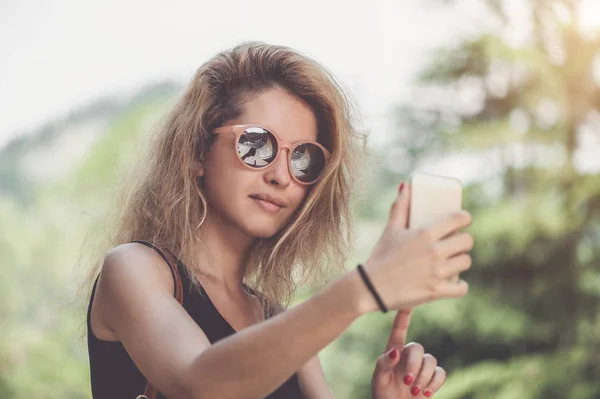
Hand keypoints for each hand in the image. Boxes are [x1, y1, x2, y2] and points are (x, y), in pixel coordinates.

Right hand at [359, 181, 473, 312]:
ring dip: (460, 261)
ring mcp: (436, 272)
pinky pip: (462, 288)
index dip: (465, 218)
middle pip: (467, 241)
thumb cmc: (380, 256)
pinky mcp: (436, 291)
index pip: (458, 219)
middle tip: (455, 244)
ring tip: (452, 262)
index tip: (464, 221)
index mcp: (424, 233)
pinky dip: (460, 286)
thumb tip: (405, 185)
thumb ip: (400, 206)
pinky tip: (454, 283)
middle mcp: (433, 251)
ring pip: (466, 262)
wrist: (370, 287)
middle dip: (463, 241)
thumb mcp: (390, 229)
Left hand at [371, 310, 445, 398]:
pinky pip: (441, 372)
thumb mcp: (378, 380)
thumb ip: (384, 364)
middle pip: (418, 348)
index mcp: (393, 351)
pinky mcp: (431, 379)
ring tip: (413, 390)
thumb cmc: (382, 395)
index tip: (408, 301)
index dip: (404, 315)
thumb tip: (395, 352)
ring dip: (423, 376)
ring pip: (431, 360)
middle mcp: (408, 356)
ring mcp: (421, 367)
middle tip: (406, 381)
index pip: (399, 330)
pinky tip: (425, 393)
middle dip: (414, 365)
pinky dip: (434, 383)